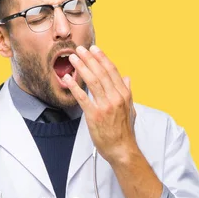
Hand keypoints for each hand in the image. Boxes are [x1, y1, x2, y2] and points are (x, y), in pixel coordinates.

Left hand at [63, 45, 137, 164]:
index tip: (95, 48)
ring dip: (81, 67)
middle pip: (101, 73)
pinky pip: (83, 97)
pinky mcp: (95, 115)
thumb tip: (127, 78)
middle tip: (80, 49)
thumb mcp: (130, 108)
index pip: (112, 71)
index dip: (102, 58)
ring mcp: (105, 106)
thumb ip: (128, 92)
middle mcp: (116, 97)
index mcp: (124, 94)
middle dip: (89, 58)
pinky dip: (74, 86)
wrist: (122, 149)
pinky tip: (67, 79)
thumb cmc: (124, 131)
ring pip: (92, 81)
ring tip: (73, 58)